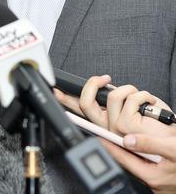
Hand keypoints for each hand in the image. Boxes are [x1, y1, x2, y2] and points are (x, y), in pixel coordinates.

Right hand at [55, 75, 173, 136]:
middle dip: (94, 84)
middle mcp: (106, 128)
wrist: (171, 140)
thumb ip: (113, 103)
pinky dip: (143, 95)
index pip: (79, 110)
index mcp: (104, 124)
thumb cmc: (156, 127)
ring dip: (132, 90)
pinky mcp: (126, 125)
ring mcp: (115, 128)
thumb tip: (102, 88)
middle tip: (103, 79)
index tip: (55, 90)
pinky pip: (130, 98)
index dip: (64, 100)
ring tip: (142, 98)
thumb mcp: (131, 110)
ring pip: (113, 96)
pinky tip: (150, 103)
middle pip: (86, 103)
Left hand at [100, 134, 175, 192]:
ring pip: (140, 166)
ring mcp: (161, 184)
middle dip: (118, 150)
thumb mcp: (172, 148)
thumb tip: (128, 140)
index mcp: (153, 177)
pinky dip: (143, 159)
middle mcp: (156, 184)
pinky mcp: (167, 182)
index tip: (99, 138)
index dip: (110, 147)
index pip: (124, 159)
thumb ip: (149, 144)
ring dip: (131, 154)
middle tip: (107, 137)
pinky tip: (143, 151)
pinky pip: (149, 169)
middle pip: (130, 164)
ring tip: (123, 142)